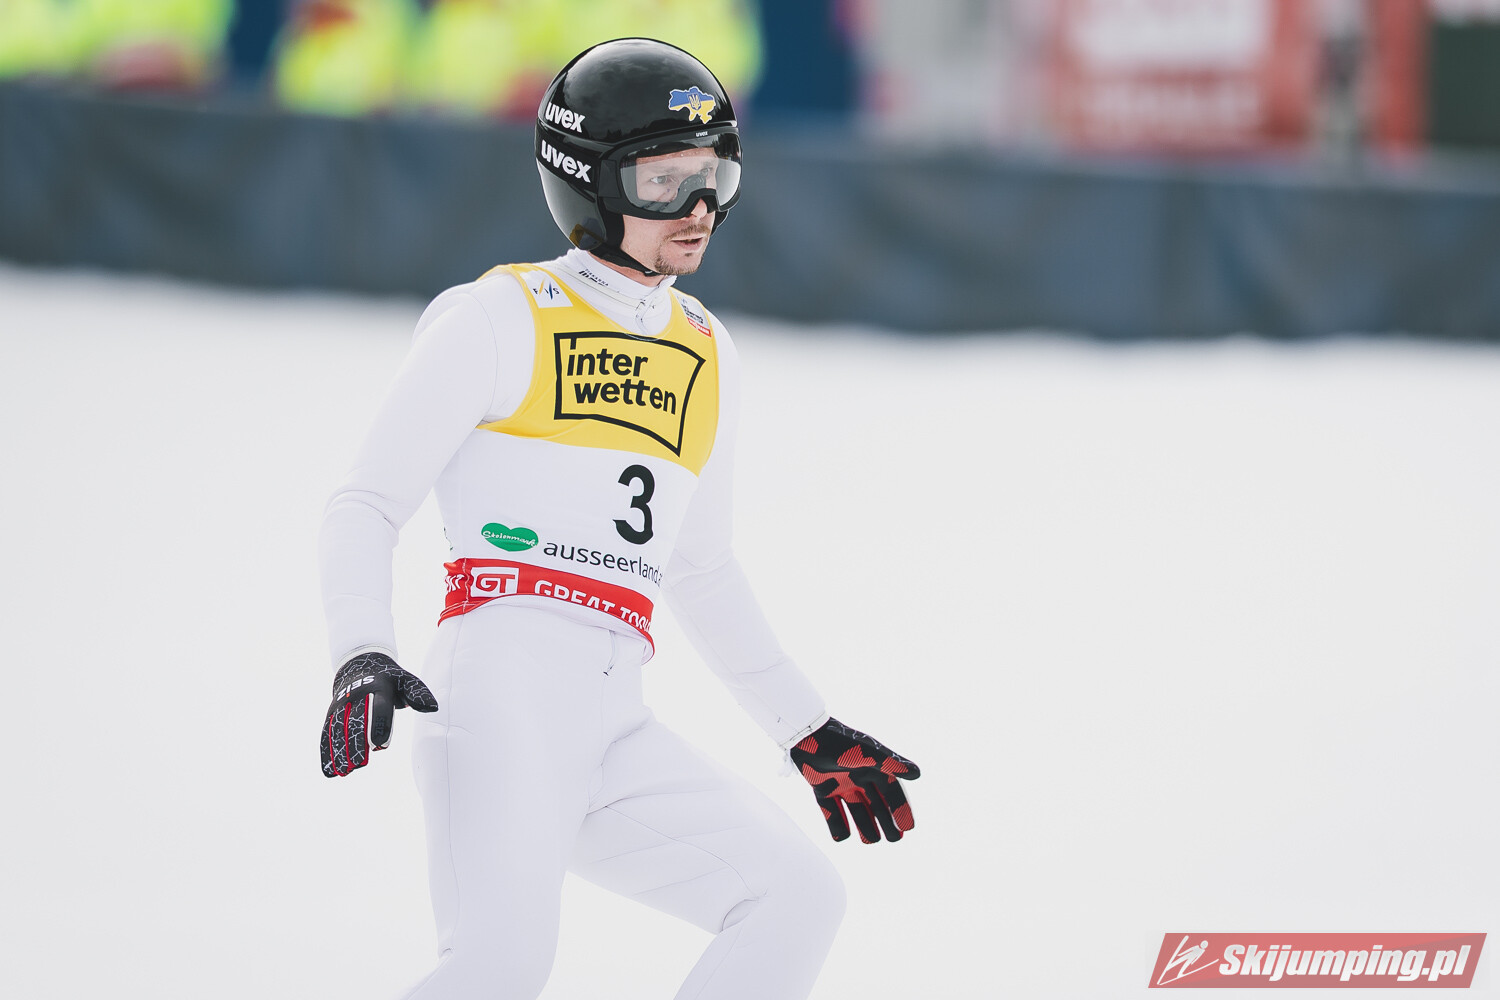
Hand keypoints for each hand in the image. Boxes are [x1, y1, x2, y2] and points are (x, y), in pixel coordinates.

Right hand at [320, 652, 438, 776]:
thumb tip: (433, 707)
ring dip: (339, 750)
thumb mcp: (406, 680)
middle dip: (355, 743)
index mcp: (379, 688)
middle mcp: (357, 695)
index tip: (378, 745)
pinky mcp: (332, 713)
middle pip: (355, 721)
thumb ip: (418, 693)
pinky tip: (329, 770)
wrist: (359, 665)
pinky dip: (326, 751)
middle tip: (358, 764)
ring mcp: (342, 704)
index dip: (379, 725)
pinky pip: (327, 732)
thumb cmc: (389, 679)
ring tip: (344, 771)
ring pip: (338, 728)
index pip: (379, 707)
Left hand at [789, 717, 919, 842]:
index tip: (908, 827)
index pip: (892, 792)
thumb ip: (892, 765)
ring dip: (865, 825)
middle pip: (877, 805)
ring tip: (871, 840)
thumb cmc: (842, 744)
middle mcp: (859, 778)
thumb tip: (918, 774)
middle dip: (887, 822)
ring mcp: (840, 785)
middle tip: (894, 839)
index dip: (901, 809)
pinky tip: (842, 837)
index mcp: (873, 768)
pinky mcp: (822, 790)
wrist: (808, 736)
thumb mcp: (870, 754)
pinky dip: (837, 824)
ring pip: (857, 811)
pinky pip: (832, 812)